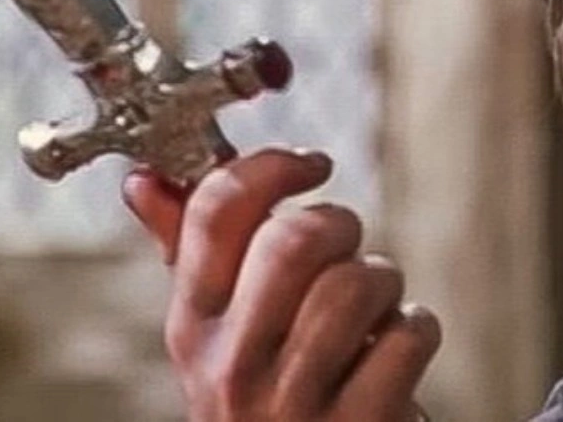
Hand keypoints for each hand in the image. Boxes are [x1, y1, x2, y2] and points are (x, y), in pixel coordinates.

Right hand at [122, 148, 439, 420]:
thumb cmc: (272, 394)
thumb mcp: (221, 334)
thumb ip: (194, 254)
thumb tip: (147, 179)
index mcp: (192, 327)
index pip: (216, 212)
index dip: (273, 166)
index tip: (311, 165)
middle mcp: (231, 366)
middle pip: (294, 239)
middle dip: (340, 225)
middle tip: (346, 249)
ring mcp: (293, 402)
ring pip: (356, 283)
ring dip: (384, 282)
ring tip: (372, 309)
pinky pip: (406, 336)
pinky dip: (416, 330)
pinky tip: (394, 351)